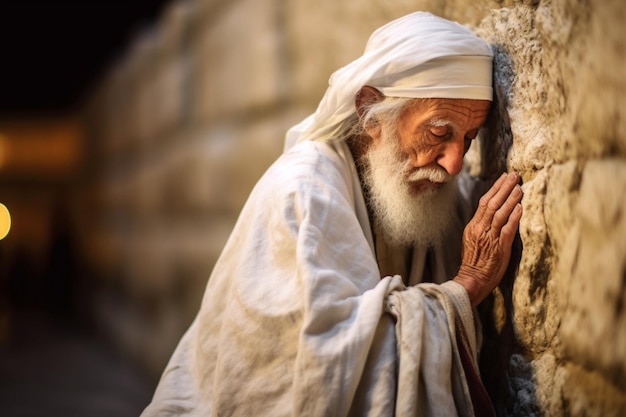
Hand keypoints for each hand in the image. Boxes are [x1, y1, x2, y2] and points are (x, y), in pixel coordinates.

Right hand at [454, 172, 522, 306]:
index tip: (504, 178)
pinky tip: (520, 207)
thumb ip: (481, 227)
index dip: (495, 189)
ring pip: (499, 214)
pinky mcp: (499, 248)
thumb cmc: (474, 263)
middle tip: (514, 175)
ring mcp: (489, 238)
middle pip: (491, 203)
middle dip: (504, 188)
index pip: (483, 203)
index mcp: (473, 227)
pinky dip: (513, 218)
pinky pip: (507, 230)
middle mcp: (480, 230)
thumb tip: (492, 214)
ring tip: (519, 187)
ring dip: (510, 199)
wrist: (471, 280)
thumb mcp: (472, 241)